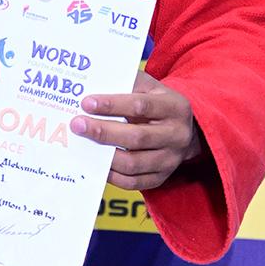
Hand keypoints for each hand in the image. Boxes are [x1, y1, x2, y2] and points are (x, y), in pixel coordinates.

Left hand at [70, 70, 201, 190]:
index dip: (112, 105)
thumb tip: (96, 85)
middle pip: (136, 137)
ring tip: (83, 143)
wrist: (186, 131)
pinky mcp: (161, 178)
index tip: (87, 103)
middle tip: (78, 124)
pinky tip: (96, 162)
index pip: (140, 106)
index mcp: (174, 107)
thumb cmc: (159, 103)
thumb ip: (128, 83)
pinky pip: (133, 182)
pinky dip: (111, 174)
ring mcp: (170, 160)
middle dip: (103, 132)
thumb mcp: (151, 87)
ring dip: (104, 155)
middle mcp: (176, 135)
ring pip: (133, 163)